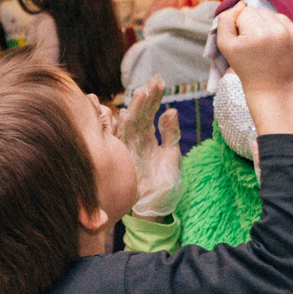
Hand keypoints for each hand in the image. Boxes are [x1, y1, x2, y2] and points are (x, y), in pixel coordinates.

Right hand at [119, 82, 181, 217]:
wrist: (155, 211)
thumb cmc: (164, 187)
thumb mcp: (172, 157)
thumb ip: (170, 135)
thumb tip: (170, 110)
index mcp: (150, 140)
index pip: (152, 114)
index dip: (155, 98)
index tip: (159, 82)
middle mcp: (137, 142)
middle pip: (140, 115)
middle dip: (145, 98)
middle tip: (152, 82)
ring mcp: (129, 151)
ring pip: (130, 125)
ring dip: (136, 109)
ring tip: (142, 93)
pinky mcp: (124, 162)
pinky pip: (120, 142)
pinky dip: (121, 128)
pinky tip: (125, 115)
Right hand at [215, 4, 292, 95]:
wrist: (272, 87)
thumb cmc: (246, 66)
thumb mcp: (225, 45)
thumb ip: (225, 20)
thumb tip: (241, 4)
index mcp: (258, 32)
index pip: (245, 11)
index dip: (241, 26)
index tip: (246, 43)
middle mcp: (279, 30)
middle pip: (261, 11)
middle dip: (256, 25)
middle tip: (256, 46)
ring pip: (275, 15)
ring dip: (270, 27)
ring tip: (268, 46)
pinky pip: (288, 22)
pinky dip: (282, 32)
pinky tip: (279, 47)